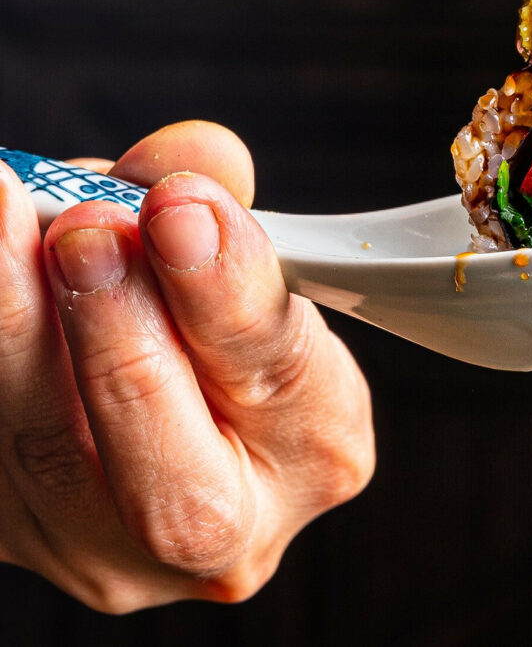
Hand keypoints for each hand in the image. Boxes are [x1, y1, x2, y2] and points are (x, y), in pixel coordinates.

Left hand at [0, 121, 374, 610]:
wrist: (124, 347)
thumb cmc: (199, 295)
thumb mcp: (224, 231)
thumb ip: (212, 192)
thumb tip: (188, 163)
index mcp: (317, 440)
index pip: (283, 378)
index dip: (226, 292)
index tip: (179, 206)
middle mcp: (229, 529)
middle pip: (176, 487)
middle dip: (123, 343)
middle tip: (87, 226)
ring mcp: (105, 552)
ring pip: (50, 468)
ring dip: (24, 331)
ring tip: (10, 218)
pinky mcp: (13, 532)